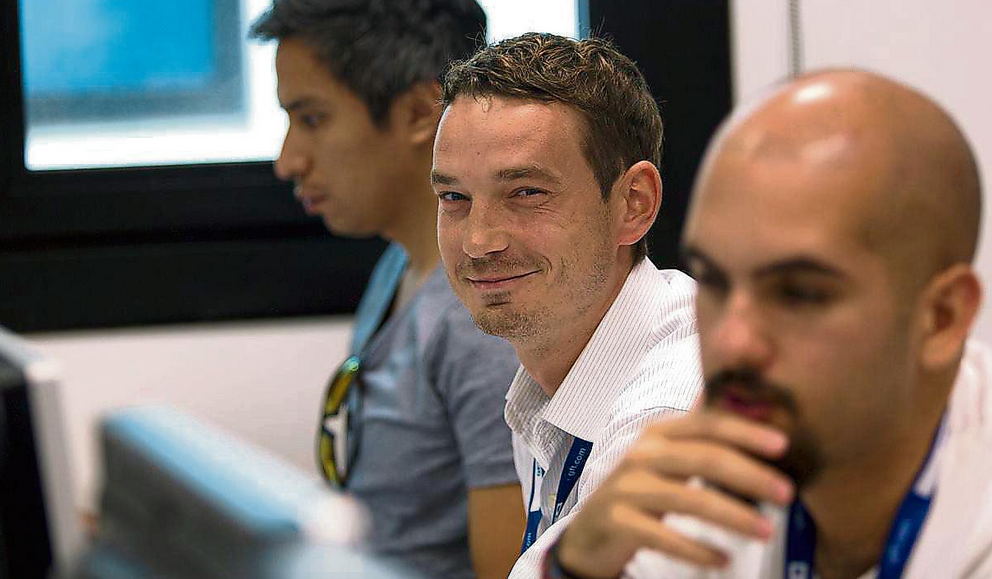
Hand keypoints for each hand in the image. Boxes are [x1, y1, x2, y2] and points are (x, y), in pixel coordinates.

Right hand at [554, 411, 794, 577]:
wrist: (588, 532)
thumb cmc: (636, 492)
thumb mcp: (661, 457)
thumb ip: (692, 435)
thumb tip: (715, 392)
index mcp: (656, 433)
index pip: (706, 424)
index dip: (745, 432)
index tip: (782, 446)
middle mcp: (641, 454)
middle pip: (704, 458)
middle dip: (750, 475)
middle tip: (787, 494)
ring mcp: (627, 488)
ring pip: (691, 499)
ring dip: (734, 516)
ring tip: (766, 531)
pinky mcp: (619, 522)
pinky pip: (665, 536)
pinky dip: (697, 550)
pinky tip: (722, 560)